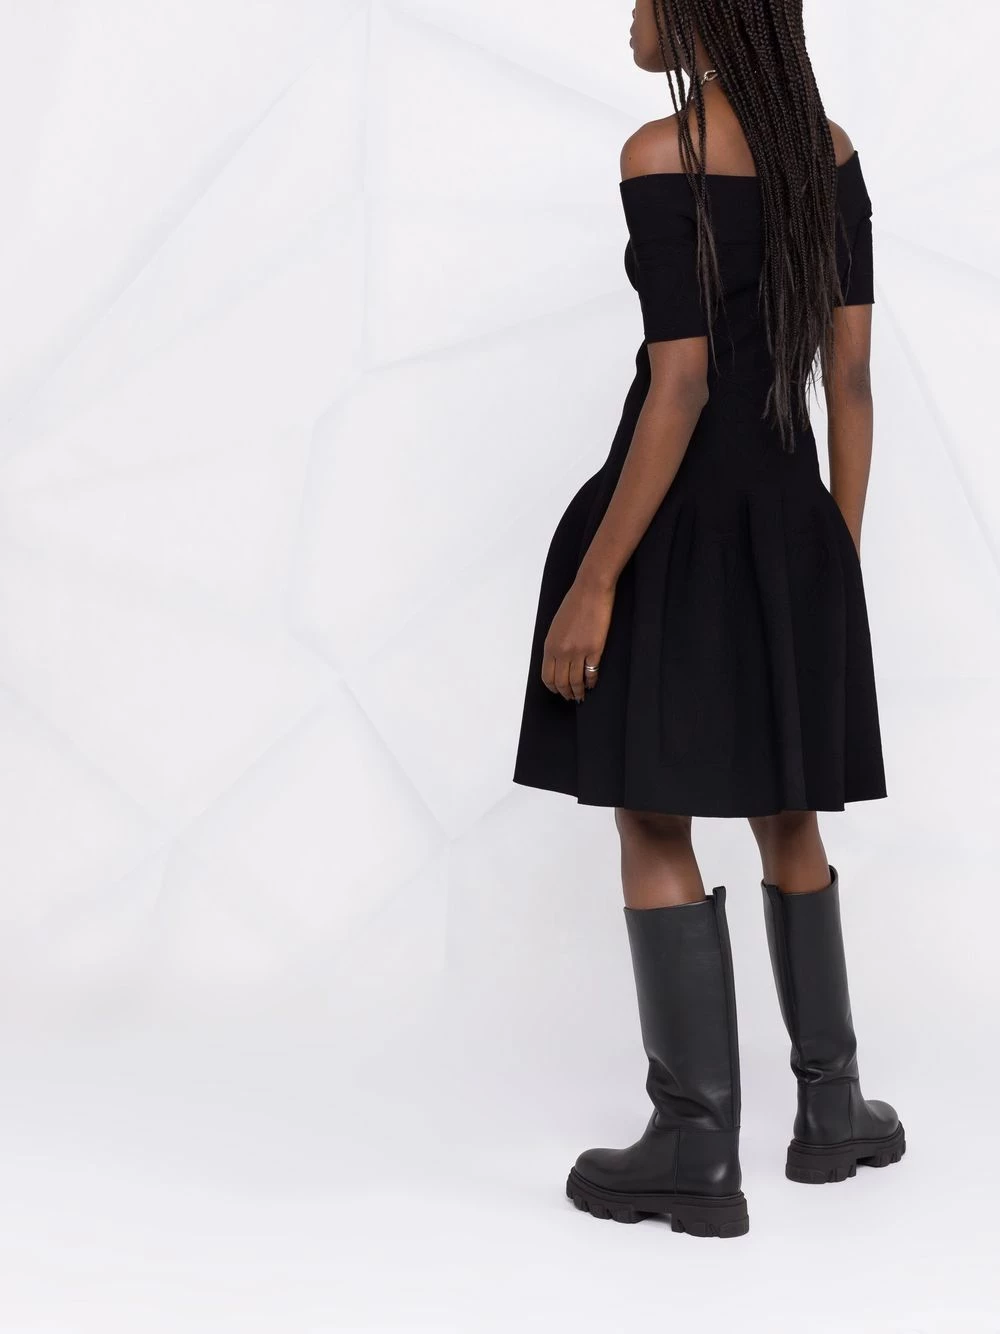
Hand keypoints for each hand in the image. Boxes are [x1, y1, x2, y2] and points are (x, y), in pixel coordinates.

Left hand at [541, 576, 614, 701]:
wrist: (591, 590)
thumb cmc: (574, 604)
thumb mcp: (556, 626)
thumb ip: (555, 645)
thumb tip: (559, 662)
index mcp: (550, 646)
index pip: (547, 676)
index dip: (553, 687)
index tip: (558, 691)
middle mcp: (562, 652)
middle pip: (561, 682)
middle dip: (566, 693)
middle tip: (571, 697)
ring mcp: (578, 652)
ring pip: (576, 681)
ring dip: (579, 691)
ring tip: (582, 694)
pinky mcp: (594, 650)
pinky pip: (591, 673)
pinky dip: (591, 681)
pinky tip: (592, 683)